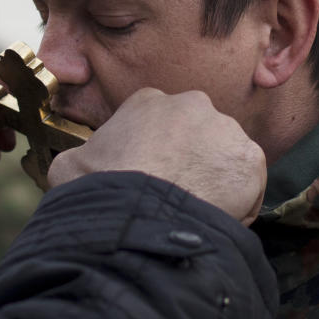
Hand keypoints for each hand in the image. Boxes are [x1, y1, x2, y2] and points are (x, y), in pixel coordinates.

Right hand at [48, 89, 265, 224]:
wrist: (137, 214)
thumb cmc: (99, 188)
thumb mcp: (70, 165)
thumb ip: (80, 157)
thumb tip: (74, 167)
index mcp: (148, 101)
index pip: (159, 123)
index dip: (155, 153)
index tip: (150, 177)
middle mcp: (191, 104)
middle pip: (197, 135)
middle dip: (190, 160)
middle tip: (174, 194)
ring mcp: (224, 129)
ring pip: (224, 157)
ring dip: (213, 180)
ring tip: (193, 211)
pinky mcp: (249, 159)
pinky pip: (248, 183)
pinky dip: (238, 202)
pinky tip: (214, 218)